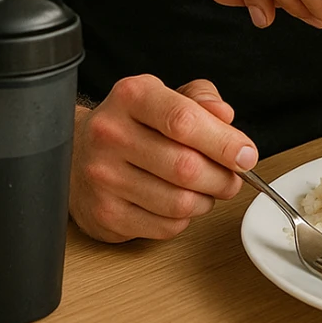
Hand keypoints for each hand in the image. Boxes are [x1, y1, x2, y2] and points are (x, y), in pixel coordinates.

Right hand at [70, 74, 258, 242]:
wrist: (76, 152)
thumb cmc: (132, 123)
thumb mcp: (166, 95)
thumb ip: (201, 99)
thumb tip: (225, 117)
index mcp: (132, 96)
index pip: (184, 120)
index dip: (224, 142)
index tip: (246, 155)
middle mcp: (111, 134)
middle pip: (186, 167)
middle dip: (222, 177)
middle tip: (231, 177)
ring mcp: (103, 177)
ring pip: (179, 202)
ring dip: (206, 200)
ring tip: (206, 189)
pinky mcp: (104, 214)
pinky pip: (165, 227)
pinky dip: (184, 219)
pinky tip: (178, 203)